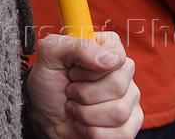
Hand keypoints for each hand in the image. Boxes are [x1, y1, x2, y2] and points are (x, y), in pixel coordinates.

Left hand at [27, 31, 141, 137]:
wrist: (45, 118)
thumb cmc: (48, 85)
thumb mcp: (50, 56)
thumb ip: (75, 45)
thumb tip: (108, 59)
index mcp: (106, 50)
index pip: (117, 54)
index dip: (91, 67)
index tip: (73, 72)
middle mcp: (122, 73)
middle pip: (118, 86)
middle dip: (84, 94)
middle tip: (71, 91)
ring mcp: (129, 100)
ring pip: (118, 112)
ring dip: (86, 114)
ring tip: (75, 108)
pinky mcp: (130, 125)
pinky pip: (122, 133)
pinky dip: (93, 132)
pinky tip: (83, 124)